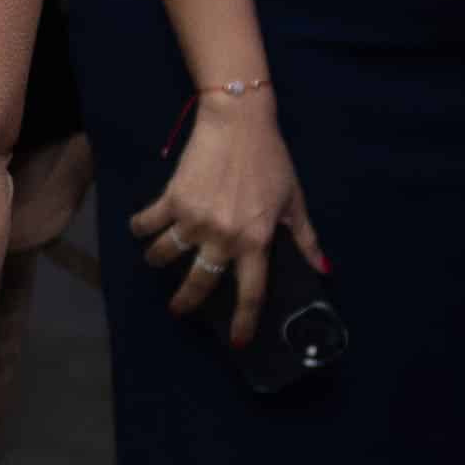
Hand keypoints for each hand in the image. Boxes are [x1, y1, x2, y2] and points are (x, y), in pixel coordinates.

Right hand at [125, 91, 318, 349]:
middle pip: (199, 281)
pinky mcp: (172, 199)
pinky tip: (142, 229)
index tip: (237, 341)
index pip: (251, 292)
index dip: (243, 321)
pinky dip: (141, 229)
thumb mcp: (294, 201)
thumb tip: (323, 268)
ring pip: (164, 254)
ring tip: (157, 261)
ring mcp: (194, 219)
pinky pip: (147, 224)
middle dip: (185, 301)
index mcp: (256, 241)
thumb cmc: (271, 161)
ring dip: (158, 261)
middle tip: (178, 308)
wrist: (238, 123)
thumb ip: (305, 238)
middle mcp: (223, 236)